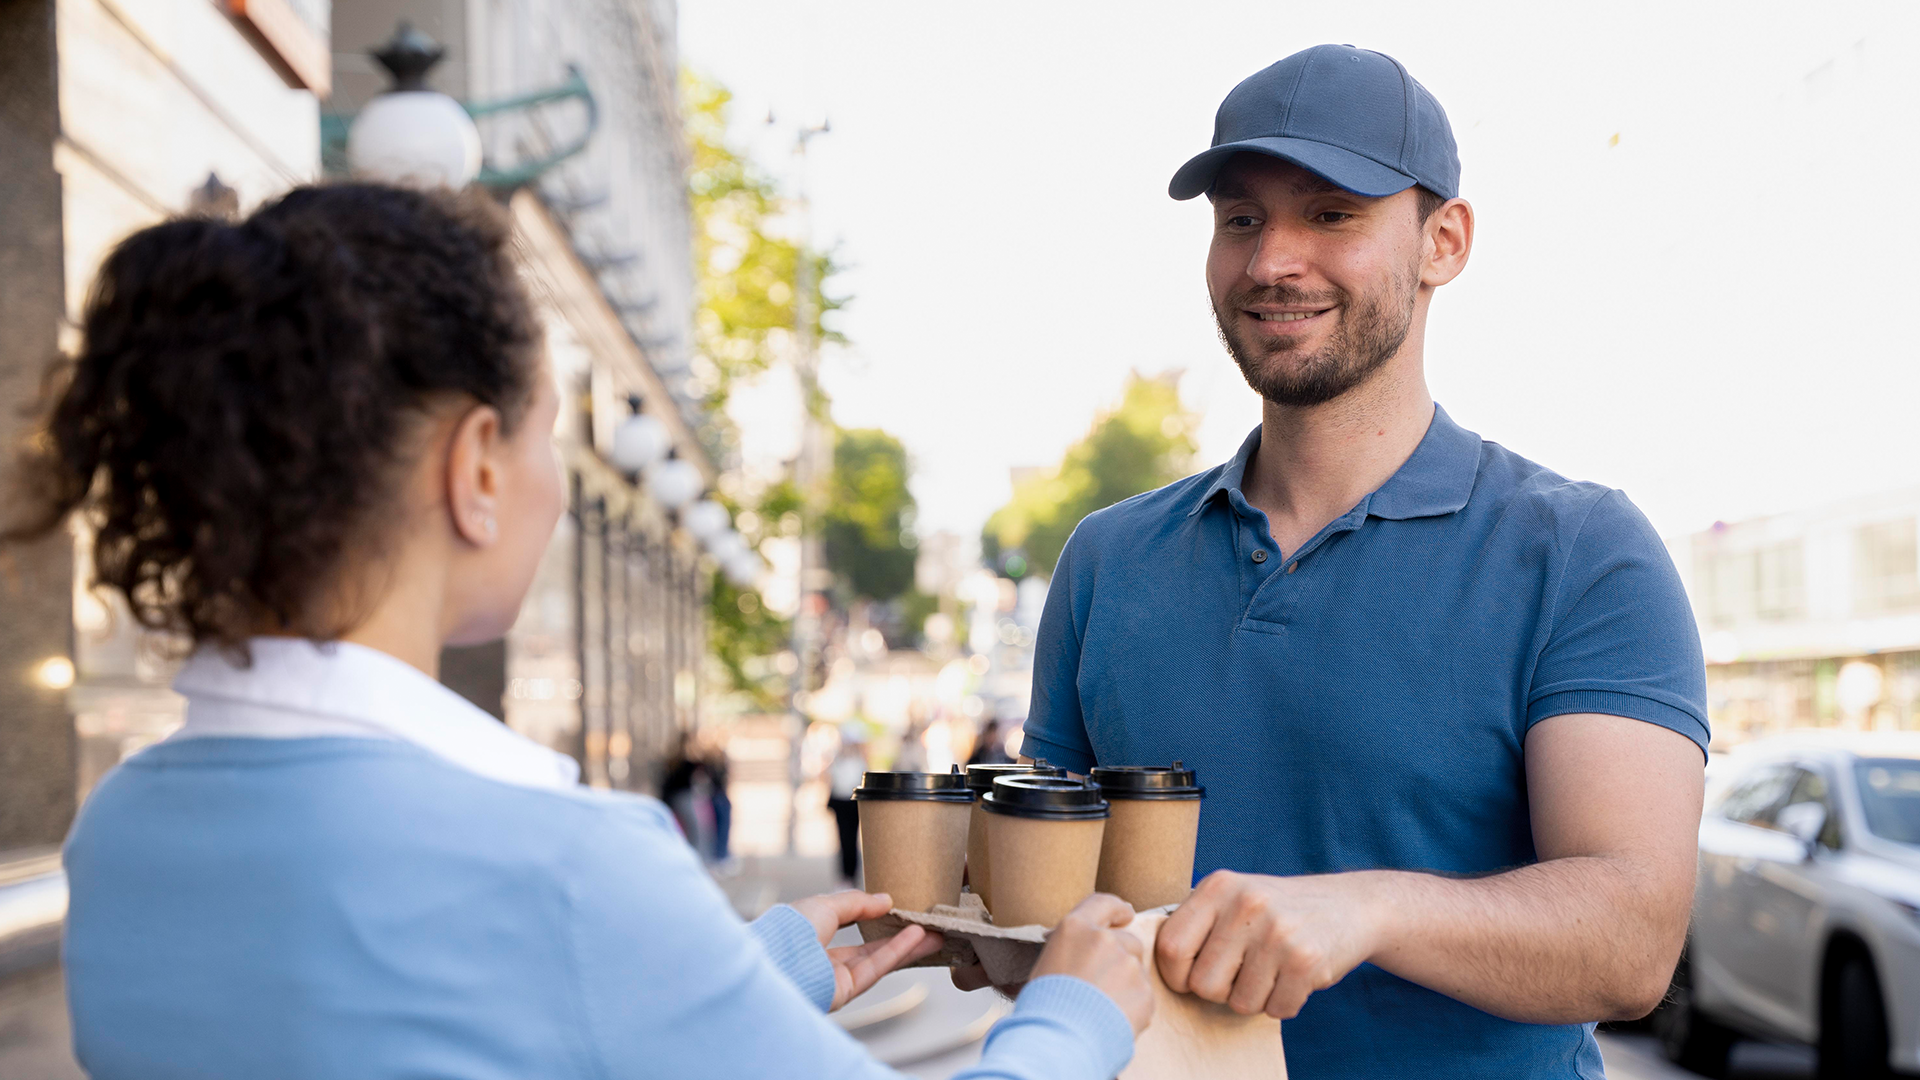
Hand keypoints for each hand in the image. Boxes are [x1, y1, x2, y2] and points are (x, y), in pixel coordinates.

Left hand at [787, 890, 944, 1010]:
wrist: (778, 964)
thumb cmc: (792, 931)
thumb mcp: (825, 904)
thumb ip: (857, 903)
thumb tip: (886, 900)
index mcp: (809, 934)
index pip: (842, 923)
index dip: (868, 915)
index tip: (893, 906)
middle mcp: (822, 958)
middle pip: (867, 946)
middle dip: (897, 935)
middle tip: (924, 923)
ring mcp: (834, 978)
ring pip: (877, 959)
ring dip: (907, 945)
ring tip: (934, 932)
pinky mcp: (845, 993)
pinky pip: (876, 968)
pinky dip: (898, 952)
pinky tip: (918, 937)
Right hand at [1028, 893, 1154, 1034]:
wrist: (1057, 1040)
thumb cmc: (1043, 1005)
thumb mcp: (1049, 963)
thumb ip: (1075, 949)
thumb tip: (1088, 952)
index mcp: (1075, 928)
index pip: (1103, 903)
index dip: (1117, 908)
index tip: (1125, 914)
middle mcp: (1105, 940)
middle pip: (1127, 941)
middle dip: (1121, 958)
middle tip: (1103, 983)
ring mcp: (1128, 965)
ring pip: (1135, 970)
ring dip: (1126, 983)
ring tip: (1102, 1007)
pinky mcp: (1144, 992)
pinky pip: (1143, 996)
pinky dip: (1132, 1006)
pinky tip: (1111, 1018)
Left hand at [1155, 869, 1380, 1018]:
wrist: (1349, 905)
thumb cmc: (1277, 908)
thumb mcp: (1234, 896)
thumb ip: (1196, 921)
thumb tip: (1147, 959)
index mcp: (1218, 886)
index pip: (1171, 948)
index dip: (1176, 975)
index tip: (1190, 977)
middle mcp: (1246, 905)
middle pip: (1203, 984)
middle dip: (1218, 991)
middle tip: (1240, 973)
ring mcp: (1278, 933)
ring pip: (1238, 1003)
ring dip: (1253, 999)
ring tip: (1269, 971)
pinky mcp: (1307, 961)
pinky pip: (1275, 1010)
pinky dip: (1282, 1004)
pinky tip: (1292, 978)